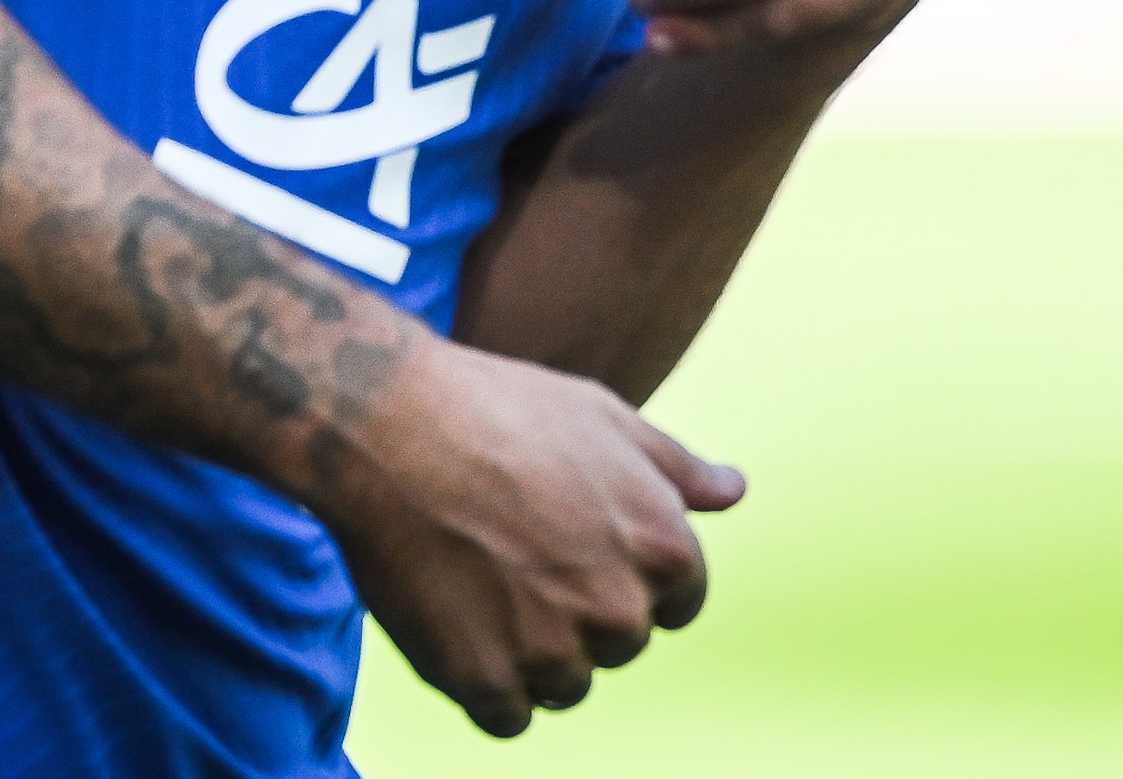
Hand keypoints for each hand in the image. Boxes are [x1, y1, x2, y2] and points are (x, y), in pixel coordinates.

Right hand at [315, 333, 744, 735]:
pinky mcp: (486, 681)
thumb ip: (676, 468)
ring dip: (529, 651)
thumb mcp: (603, 416)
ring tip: (480, 579)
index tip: (568, 538)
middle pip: (617, 647)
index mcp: (666, 550)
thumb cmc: (498, 407)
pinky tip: (456, 620)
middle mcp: (621, 610)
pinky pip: (508, 715)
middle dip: (576, 610)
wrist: (388, 424)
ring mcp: (553, 652)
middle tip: (515, 551)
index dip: (623, 571)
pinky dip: (484, 681)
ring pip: (563, 685)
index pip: (675, 606)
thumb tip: (734, 490)